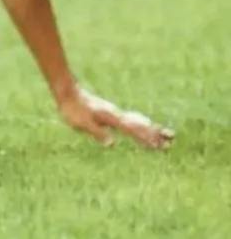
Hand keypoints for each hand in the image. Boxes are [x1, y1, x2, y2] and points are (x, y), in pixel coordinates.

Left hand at [58, 86, 174, 150]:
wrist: (68, 92)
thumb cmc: (73, 110)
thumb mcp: (82, 124)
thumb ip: (97, 132)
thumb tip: (111, 143)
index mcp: (111, 118)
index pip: (132, 130)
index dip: (146, 138)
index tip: (159, 146)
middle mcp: (116, 114)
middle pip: (140, 124)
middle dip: (155, 133)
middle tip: (172, 140)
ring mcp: (115, 113)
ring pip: (138, 121)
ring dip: (152, 128)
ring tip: (167, 134)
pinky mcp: (111, 114)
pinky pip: (132, 121)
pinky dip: (143, 125)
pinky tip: (146, 127)